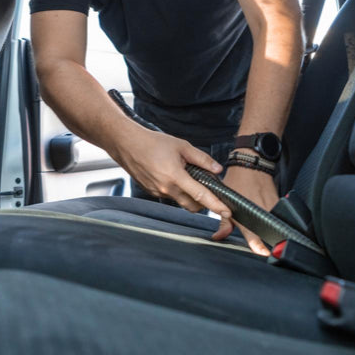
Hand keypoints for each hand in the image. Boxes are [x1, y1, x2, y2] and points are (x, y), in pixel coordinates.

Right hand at [112, 127, 232, 220]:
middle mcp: (166, 188)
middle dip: (204, 201)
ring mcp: (158, 192)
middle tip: (208, 187)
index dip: (215, 205)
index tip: (227, 211)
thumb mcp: (181, 146)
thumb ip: (201, 159)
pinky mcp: (152, 192)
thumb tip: (217, 169)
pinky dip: (177, 190)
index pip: (200, 195)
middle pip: (193, 205)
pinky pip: (171, 196)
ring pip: (181, 201)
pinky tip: (172, 175)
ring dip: (190, 195)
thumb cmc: (153, 143)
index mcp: (175, 176)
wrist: (127, 144)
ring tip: (187, 176)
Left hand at [212, 165, 277, 255]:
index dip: (258, 244)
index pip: (253, 231)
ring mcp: (271, 204)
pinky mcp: (279, 201)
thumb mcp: (225, 200)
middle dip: (267, 241)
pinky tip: (270, 218)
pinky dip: (275, 219)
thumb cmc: (236, 182)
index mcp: (244, 211)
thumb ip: (224, 222)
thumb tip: (219, 236)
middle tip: (268, 249)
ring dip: (271, 230)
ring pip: (274, 223)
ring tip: (271, 234)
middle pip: (266, 230)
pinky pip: (278, 214)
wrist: (250, 164)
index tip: (263, 253)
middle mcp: (259, 209)